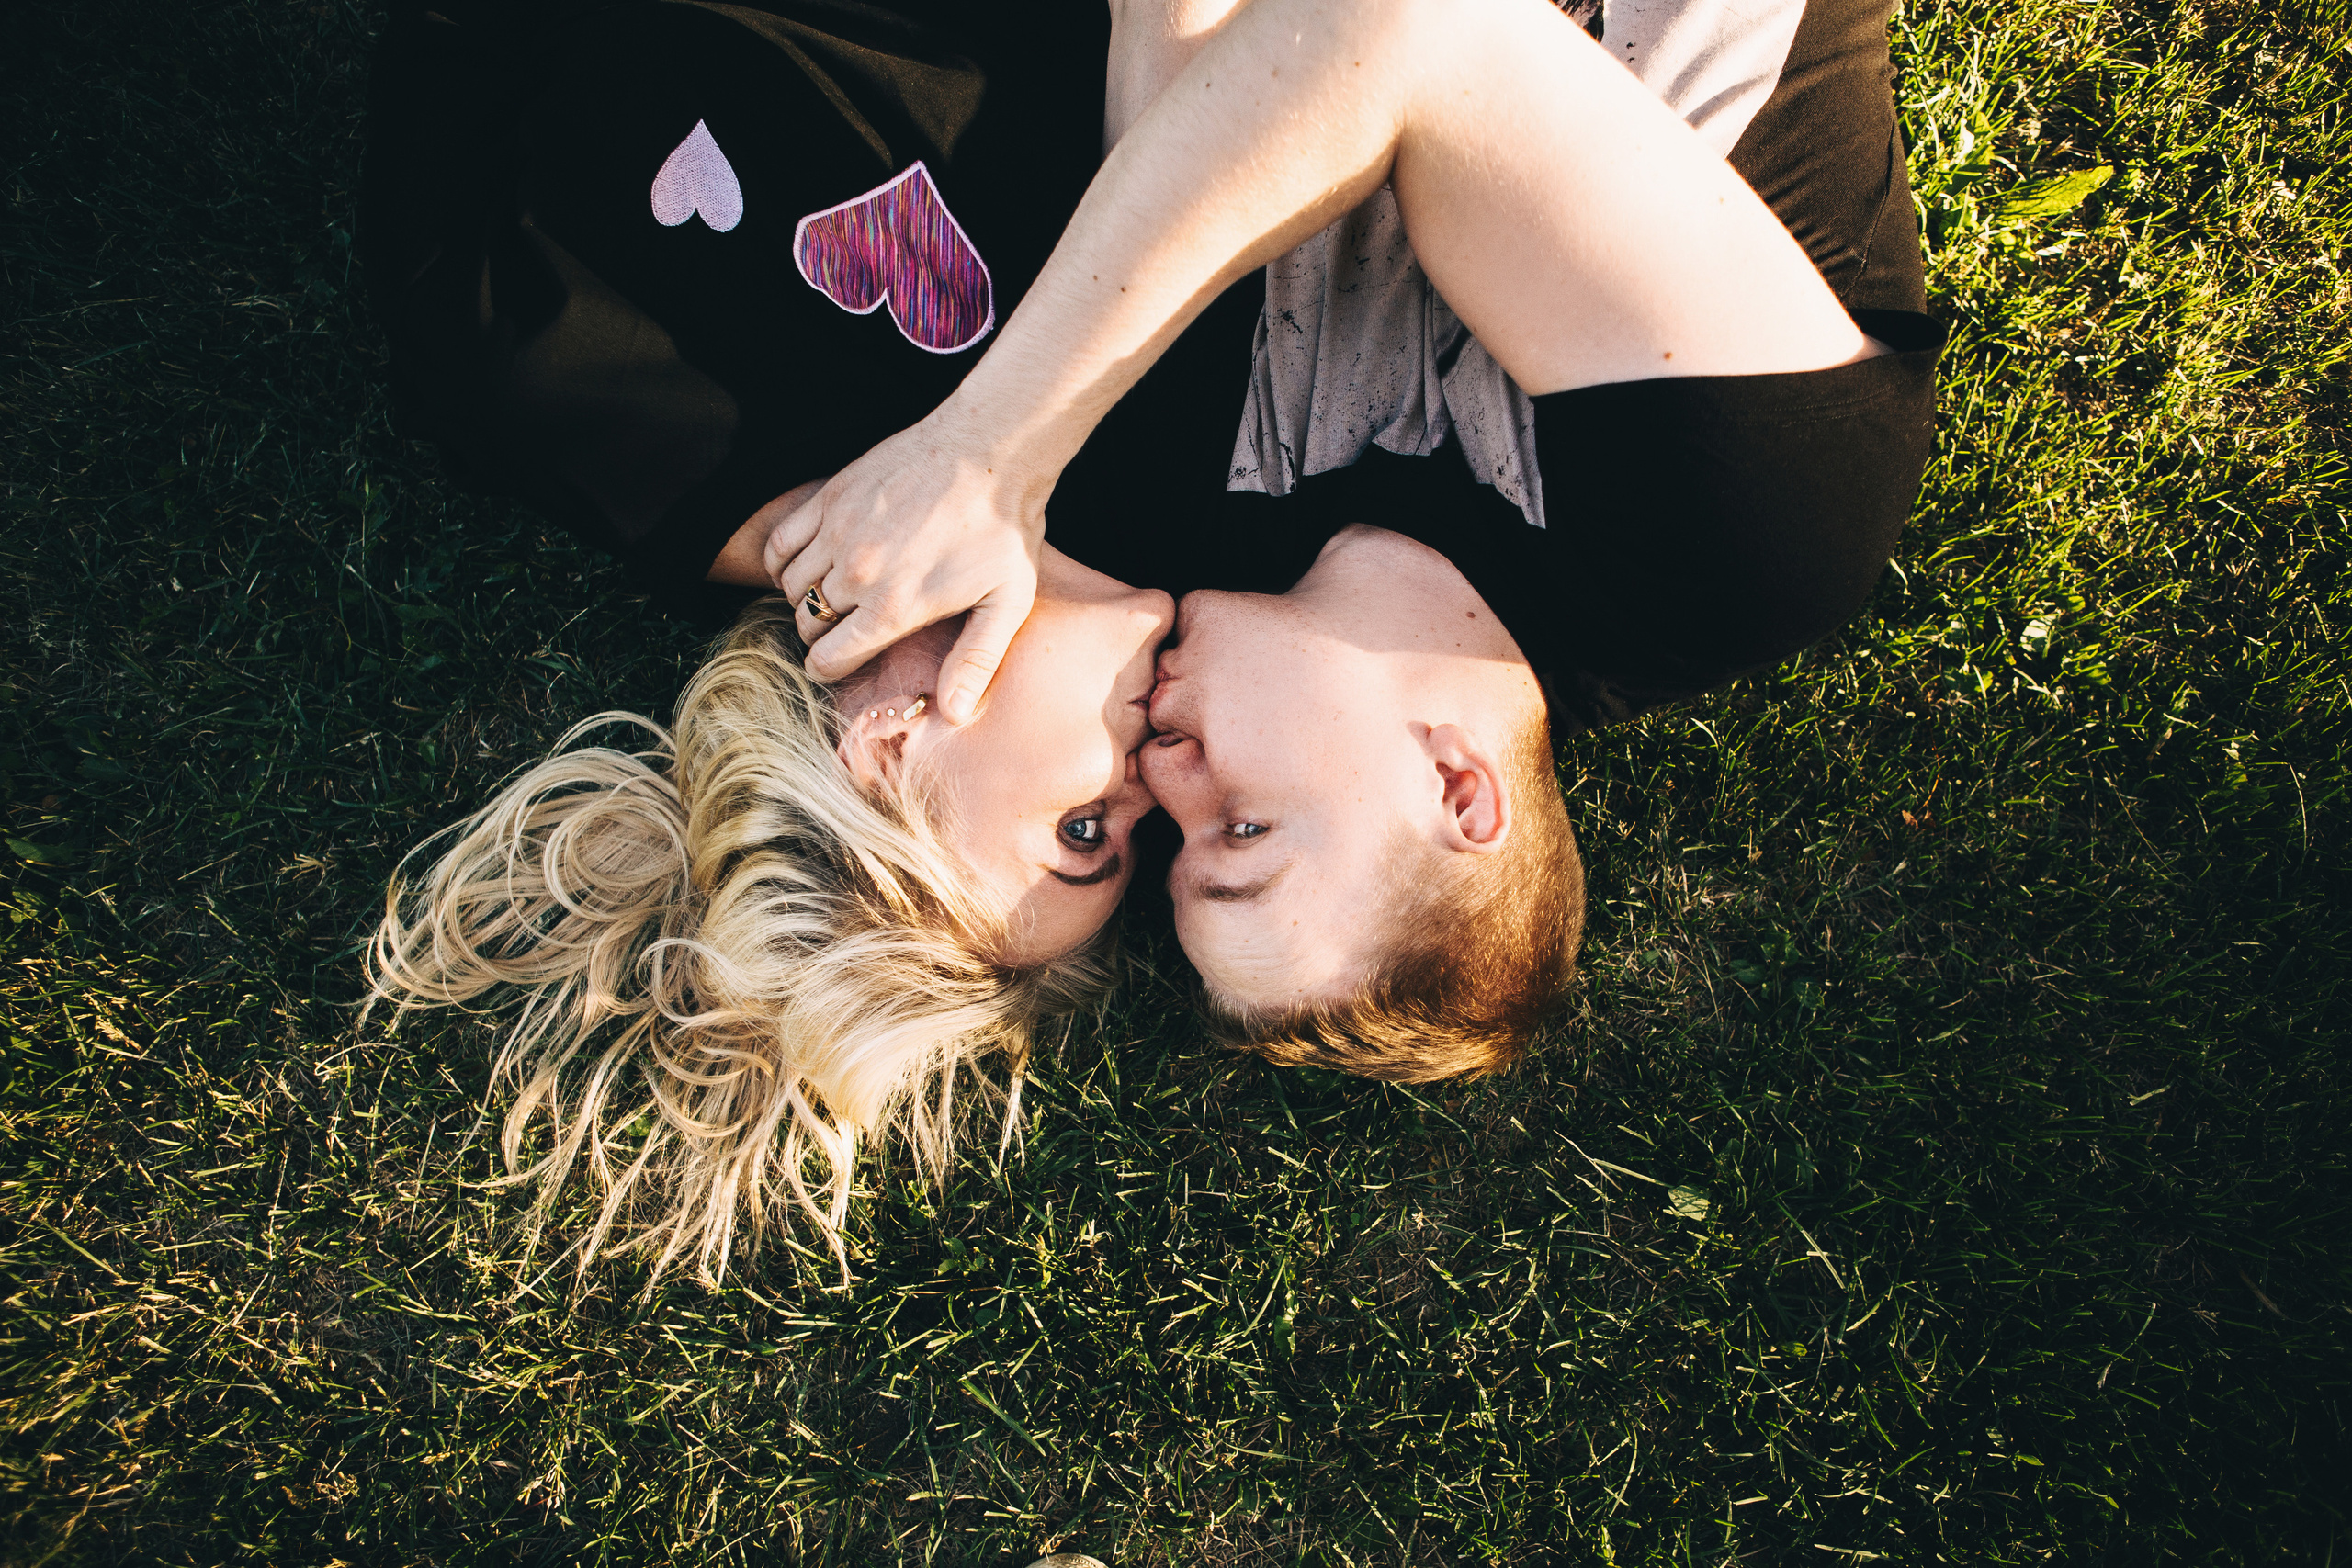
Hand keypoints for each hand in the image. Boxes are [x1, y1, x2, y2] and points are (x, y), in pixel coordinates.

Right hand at [764, 408, 1050, 724]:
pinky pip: (781, 542)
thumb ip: (976, 660)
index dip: (828, 669)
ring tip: (831, 597)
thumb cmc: (1004, 529)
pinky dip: (783, 561)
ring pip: (791, 586)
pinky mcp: (831, 497)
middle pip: (808, 625)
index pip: (829, 658)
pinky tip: (809, 563)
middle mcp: (857, 573)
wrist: (990, 450)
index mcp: (894, 607)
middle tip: (842, 629)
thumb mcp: (1006, 602)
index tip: (836, 664)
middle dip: (820, 636)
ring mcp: (839, 531)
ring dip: (803, 599)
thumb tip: (954, 713)